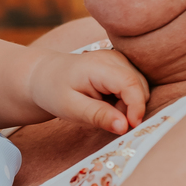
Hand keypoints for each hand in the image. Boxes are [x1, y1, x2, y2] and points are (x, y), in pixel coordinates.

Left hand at [22, 46, 148, 134]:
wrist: (45, 75)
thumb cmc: (54, 91)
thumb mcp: (71, 108)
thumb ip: (99, 116)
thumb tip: (125, 126)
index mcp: (99, 66)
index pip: (130, 84)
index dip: (136, 107)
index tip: (131, 128)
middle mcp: (114, 58)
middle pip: (139, 87)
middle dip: (130, 110)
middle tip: (105, 119)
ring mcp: (120, 59)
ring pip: (140, 88)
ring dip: (128, 106)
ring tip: (101, 109)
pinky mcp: (122, 65)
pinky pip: (135, 87)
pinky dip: (125, 100)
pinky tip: (107, 102)